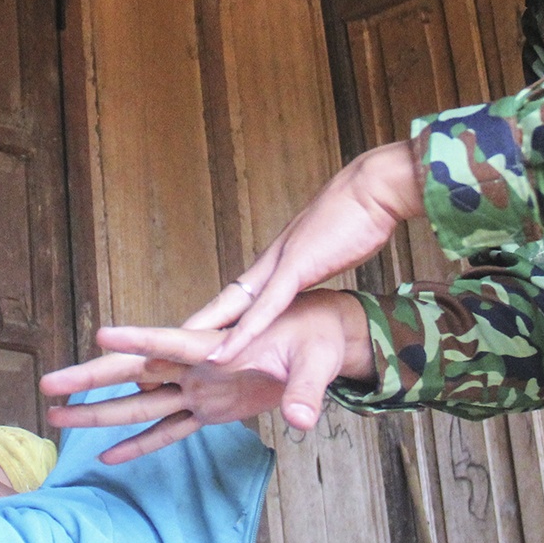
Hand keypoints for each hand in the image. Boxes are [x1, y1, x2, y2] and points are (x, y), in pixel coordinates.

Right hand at [40, 291, 375, 462]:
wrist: (324, 338)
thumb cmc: (317, 340)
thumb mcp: (316, 362)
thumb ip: (306, 390)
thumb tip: (303, 418)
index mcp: (216, 344)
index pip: (169, 341)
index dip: (135, 339)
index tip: (99, 335)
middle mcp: (197, 365)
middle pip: (134, 372)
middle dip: (90, 379)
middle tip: (48, 383)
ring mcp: (199, 388)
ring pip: (140, 403)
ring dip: (100, 413)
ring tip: (57, 419)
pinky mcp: (210, 409)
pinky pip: (168, 430)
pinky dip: (140, 444)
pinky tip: (109, 457)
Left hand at [187, 141, 422, 363]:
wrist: (373, 188)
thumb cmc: (359, 215)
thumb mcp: (333, 247)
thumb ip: (318, 261)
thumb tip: (316, 268)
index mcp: (280, 260)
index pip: (242, 294)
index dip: (220, 316)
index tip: (201, 334)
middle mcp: (272, 262)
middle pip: (227, 300)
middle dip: (201, 325)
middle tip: (170, 344)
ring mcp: (281, 263)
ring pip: (236, 306)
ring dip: (209, 331)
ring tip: (181, 354)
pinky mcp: (297, 265)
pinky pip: (266, 306)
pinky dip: (244, 331)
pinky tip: (224, 351)